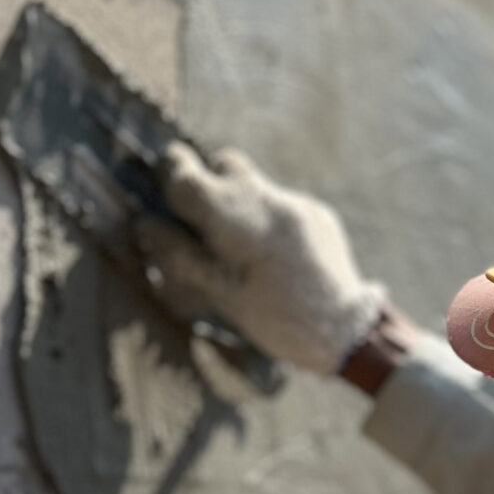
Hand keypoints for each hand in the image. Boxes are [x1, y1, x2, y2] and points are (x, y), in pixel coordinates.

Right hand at [140, 145, 388, 375]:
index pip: (187, 173)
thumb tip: (144, 225)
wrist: (350, 331)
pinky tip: (271, 257)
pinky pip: (278, 203)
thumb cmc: (281, 324)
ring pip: (254, 182)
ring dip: (237, 202)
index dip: (168, 175)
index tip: (160, 187)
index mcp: (241, 223)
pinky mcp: (315, 212)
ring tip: (237, 245)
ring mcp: (297, 204)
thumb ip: (183, 257)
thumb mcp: (224, 299)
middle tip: (199, 221)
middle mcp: (270, 201)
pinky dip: (264, 220)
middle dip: (207, 183)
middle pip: (225, 163)